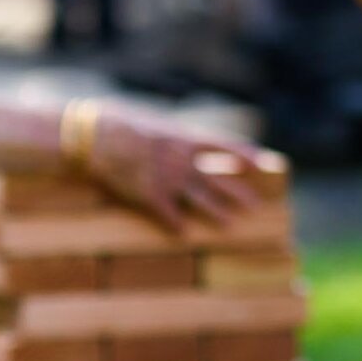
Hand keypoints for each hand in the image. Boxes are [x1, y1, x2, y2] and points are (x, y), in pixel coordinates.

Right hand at [85, 104, 285, 228]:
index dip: (246, 155)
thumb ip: (175, 139)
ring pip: (200, 200)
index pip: (226, 146)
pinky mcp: (150, 196)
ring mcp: (168, 179)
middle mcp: (182, 160)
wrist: (97, 138)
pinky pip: (169, 215)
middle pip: (218, 180)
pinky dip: (177, 225)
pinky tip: (184, 235)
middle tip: (256, 206)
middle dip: (238, 193)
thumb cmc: (123, 125)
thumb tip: (188, 145)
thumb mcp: (156, 126)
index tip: (264, 163)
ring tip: (231, 225)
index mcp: (185, 138)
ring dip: (217, 213)